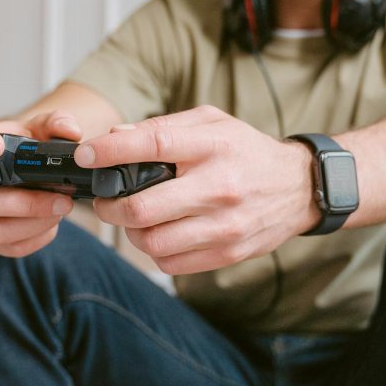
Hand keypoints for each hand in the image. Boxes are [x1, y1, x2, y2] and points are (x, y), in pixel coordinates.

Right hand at [0, 110, 81, 256]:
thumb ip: (58, 122)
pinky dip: (36, 238)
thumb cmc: (27, 147)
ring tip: (61, 210)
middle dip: (26, 203)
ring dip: (35, 223)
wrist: (29, 172)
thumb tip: (69, 131)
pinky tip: (50, 224)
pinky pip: (7, 247)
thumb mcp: (43, 128)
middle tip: (62, 199)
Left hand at [74, 105, 319, 273]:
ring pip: (152, 241)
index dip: (111, 151)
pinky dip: (154, 250)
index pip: (153, 145)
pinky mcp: (227, 252)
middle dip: (110, 206)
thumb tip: (114, 137)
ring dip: (131, 232)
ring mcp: (224, 225)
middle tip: (105, 200)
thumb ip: (164, 127)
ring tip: (134, 218)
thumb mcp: (211, 123)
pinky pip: (170, 262)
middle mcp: (219, 187)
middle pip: (143, 207)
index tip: (87, 155)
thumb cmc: (246, 151)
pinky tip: (160, 233)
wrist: (299, 187)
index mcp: (213, 146)